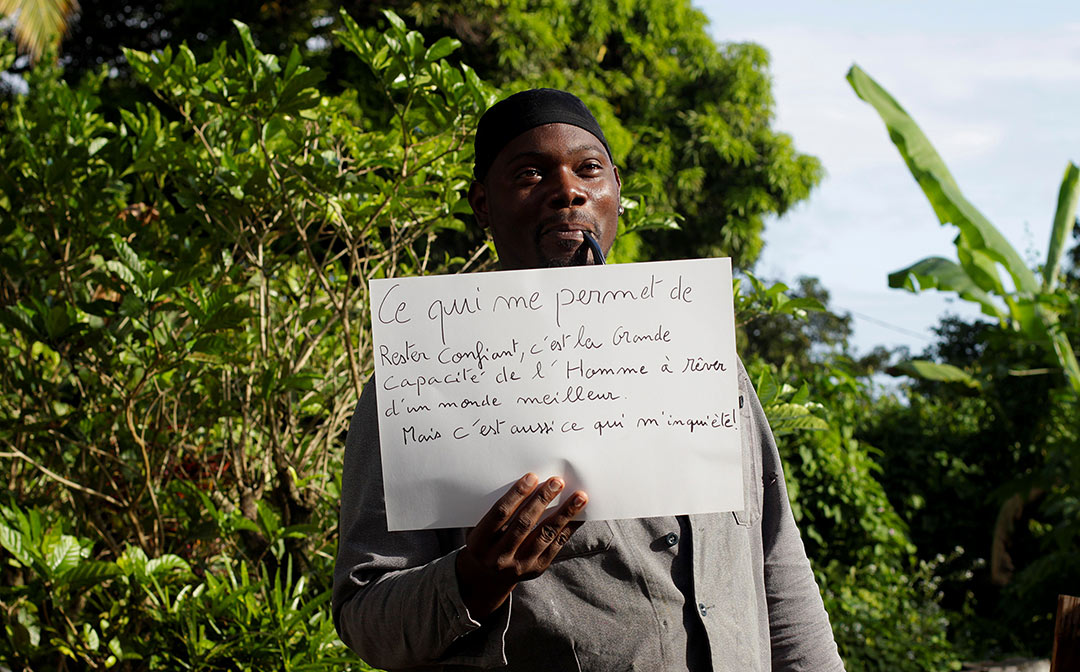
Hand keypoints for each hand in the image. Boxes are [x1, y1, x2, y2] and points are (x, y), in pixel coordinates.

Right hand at [455, 473, 587, 618]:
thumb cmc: (484, 542)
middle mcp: (498, 557)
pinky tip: (578, 515)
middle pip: (524, 523)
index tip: (532, 477)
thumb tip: (524, 483)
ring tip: (579, 497)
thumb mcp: (478, 528)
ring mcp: (519, 565)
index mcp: (479, 542)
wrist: (485, 577)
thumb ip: (493, 510)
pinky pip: (555, 546)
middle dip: (542, 500)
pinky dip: (568, 528)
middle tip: (557, 482)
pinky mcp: (536, 569)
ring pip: (544, 535)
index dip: (517, 494)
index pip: (500, 513)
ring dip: (564, 514)